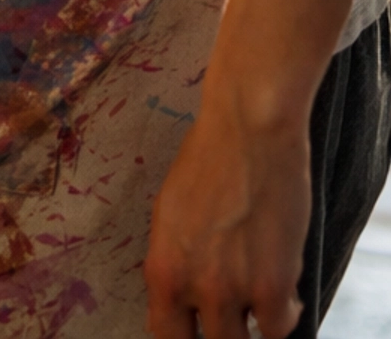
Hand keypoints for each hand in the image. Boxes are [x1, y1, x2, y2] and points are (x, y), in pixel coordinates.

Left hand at [144, 77, 309, 338]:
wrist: (247, 128)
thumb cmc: (207, 158)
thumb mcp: (170, 212)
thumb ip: (177, 259)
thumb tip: (186, 293)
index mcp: (161, 268)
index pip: (165, 334)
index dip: (184, 336)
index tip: (197, 330)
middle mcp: (192, 286)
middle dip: (221, 331)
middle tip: (234, 317)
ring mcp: (233, 290)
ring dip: (253, 324)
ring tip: (259, 304)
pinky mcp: (273, 286)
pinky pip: (279, 328)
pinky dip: (285, 315)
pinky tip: (285, 293)